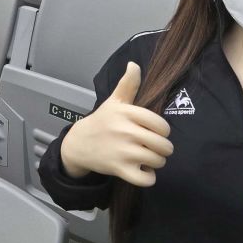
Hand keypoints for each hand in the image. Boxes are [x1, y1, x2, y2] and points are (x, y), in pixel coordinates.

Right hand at [58, 62, 172, 186]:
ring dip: (155, 162)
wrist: (79, 144)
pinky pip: (146, 179)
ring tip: (146, 158)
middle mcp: (126, 131)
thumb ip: (128, 84)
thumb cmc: (102, 122)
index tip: (153, 132)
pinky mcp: (119, 169)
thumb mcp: (114, 102)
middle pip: (164, 145)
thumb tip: (134, 64)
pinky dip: (148, 177)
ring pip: (158, 161)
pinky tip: (141, 170)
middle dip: (161, 148)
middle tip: (151, 147)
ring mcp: (123, 151)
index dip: (162, 131)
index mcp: (127, 113)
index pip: (162, 125)